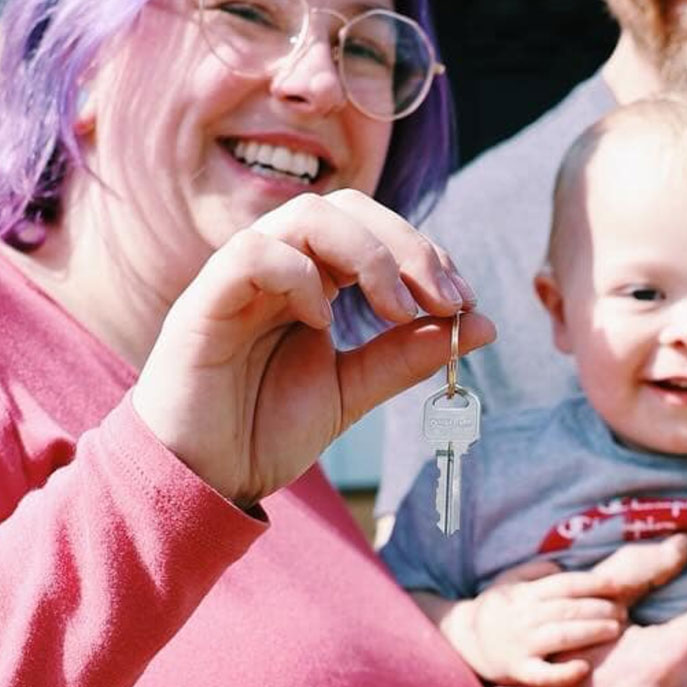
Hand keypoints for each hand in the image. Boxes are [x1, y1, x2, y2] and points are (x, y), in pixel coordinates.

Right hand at [132, 190, 485, 503]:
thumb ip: (407, 355)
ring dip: (367, 253)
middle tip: (445, 299)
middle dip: (408, 245)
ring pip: (304, 215)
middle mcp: (278, 267)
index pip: (374, 228)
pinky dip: (300, 274)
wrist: (203, 479)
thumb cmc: (263, 430)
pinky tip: (323, 320)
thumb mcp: (352, 391)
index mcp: (312, 279)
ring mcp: (239, 279)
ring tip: (397, 307)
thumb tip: (483, 325)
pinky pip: (253, 254)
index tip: (464, 302)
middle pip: (346, 207)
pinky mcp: (203, 302)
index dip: (424, 253)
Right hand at [454, 561, 628, 686]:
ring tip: (615, 630)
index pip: (565, 585)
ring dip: (591, 632)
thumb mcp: (511, 580)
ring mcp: (522, 645)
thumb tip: (565, 568)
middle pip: (568, 609)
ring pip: (562, 637)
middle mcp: (525, 617)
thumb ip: (538, 571)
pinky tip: (583, 668)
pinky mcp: (518, 671)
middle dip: (600, 609)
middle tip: (624, 611)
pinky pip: (542, 675)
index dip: (593, 584)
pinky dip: (563, 673)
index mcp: (526, 593)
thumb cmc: (497, 608)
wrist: (462, 640)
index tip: (617, 586)